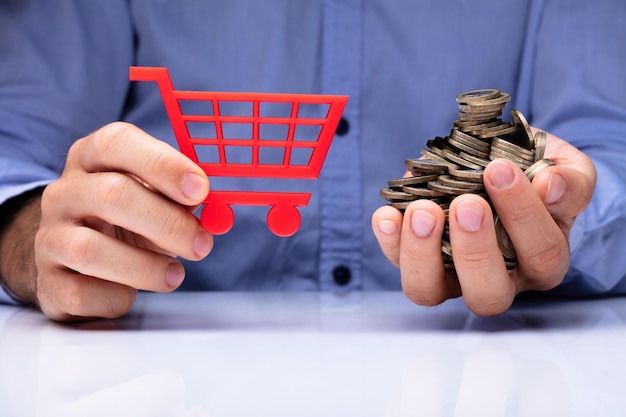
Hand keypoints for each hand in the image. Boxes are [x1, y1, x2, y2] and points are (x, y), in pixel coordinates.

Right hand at [35, 122, 211, 319]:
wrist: (74, 257)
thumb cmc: (126, 219)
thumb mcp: (154, 197)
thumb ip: (183, 198)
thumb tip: (216, 211)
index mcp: (91, 159)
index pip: (116, 143)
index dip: (163, 164)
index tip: (200, 189)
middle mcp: (64, 193)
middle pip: (111, 195)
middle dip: (167, 222)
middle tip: (202, 244)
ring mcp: (49, 237)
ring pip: (90, 250)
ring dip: (145, 267)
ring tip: (174, 275)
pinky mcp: (48, 283)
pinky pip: (81, 293)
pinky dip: (117, 297)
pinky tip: (131, 293)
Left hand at [372, 130, 595, 315]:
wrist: (497, 165)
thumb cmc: (534, 173)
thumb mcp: (566, 169)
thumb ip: (571, 181)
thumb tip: (551, 186)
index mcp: (543, 261)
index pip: (540, 254)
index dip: (521, 214)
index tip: (499, 169)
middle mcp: (498, 279)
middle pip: (487, 293)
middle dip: (474, 250)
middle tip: (467, 204)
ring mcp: (451, 276)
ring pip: (430, 291)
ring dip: (421, 252)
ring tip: (422, 210)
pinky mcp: (417, 261)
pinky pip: (396, 263)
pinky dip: (388, 240)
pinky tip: (388, 213)